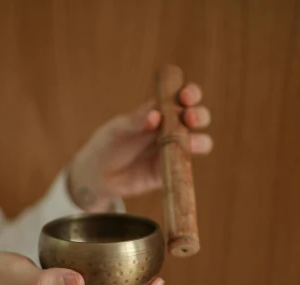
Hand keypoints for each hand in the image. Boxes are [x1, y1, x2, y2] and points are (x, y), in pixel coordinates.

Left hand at [68, 83, 212, 211]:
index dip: (190, 94)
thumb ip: (134, 122)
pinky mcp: (172, 171)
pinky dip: (187, 164)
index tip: (185, 97)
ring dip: (200, 141)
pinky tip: (179, 163)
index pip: (182, 97)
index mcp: (160, 110)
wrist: (99, 175)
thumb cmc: (107, 144)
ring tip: (189, 144)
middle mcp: (172, 127)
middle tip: (189, 118)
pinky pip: (186, 167)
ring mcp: (174, 149)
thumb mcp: (116, 130)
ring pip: (200, 142)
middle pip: (198, 116)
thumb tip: (155, 116)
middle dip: (199, 115)